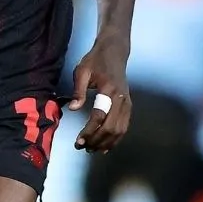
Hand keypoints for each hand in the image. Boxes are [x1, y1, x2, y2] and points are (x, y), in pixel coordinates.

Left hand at [66, 36, 130, 152]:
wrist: (114, 52)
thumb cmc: (95, 60)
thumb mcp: (82, 71)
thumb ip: (78, 90)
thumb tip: (73, 109)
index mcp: (109, 89)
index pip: (100, 116)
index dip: (89, 131)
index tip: (78, 141)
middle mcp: (122, 98)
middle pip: (111, 127)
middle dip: (96, 140)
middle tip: (82, 147)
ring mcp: (127, 103)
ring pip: (120, 130)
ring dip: (106, 142)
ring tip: (91, 149)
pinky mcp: (129, 106)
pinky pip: (124, 127)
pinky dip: (115, 139)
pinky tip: (105, 146)